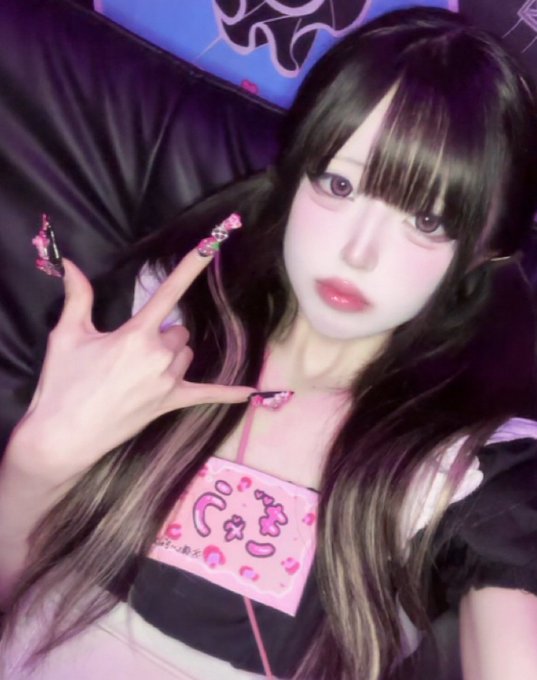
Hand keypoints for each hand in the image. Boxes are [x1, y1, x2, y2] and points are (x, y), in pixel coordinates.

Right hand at [10, 248, 252, 480]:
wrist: (63, 436)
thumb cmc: (62, 384)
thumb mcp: (67, 336)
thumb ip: (77, 297)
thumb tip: (70, 263)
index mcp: (136, 335)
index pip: (169, 291)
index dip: (192, 265)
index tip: (213, 243)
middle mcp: (159, 356)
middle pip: (178, 331)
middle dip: (161, 334)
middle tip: (130, 351)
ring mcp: (168, 382)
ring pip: (186, 355)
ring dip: (172, 356)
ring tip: (140, 371)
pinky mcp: (170, 403)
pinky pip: (207, 395)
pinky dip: (229, 393)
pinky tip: (252, 393)